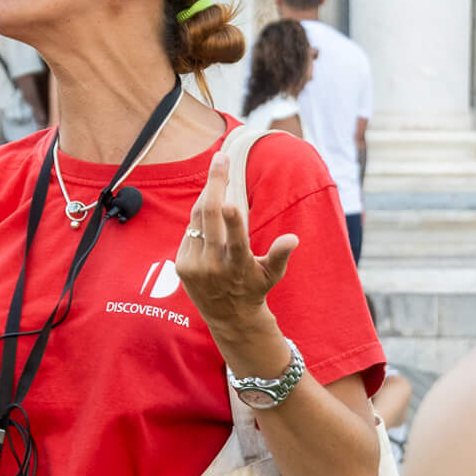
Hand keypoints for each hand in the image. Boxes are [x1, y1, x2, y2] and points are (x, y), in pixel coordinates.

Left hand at [174, 144, 297, 330]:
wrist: (229, 317)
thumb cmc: (255, 287)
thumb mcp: (272, 274)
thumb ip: (280, 255)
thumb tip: (292, 239)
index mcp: (239, 266)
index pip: (235, 241)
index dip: (232, 221)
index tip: (231, 201)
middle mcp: (214, 266)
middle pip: (209, 218)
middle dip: (215, 184)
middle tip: (221, 158)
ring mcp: (195, 265)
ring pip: (197, 219)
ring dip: (207, 194)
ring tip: (218, 173)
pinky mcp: (182, 265)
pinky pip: (190, 230)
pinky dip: (200, 216)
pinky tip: (209, 206)